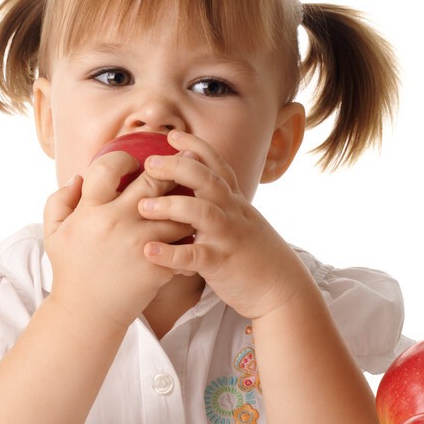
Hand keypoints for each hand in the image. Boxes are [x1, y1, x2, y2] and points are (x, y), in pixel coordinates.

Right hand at [43, 150, 194, 327]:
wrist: (88, 313)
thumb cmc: (72, 269)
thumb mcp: (54, 233)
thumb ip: (60, 200)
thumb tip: (79, 176)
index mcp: (90, 211)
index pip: (110, 167)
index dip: (124, 158)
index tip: (134, 162)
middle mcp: (116, 222)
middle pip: (153, 182)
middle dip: (168, 171)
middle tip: (178, 167)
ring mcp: (139, 243)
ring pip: (176, 211)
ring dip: (185, 203)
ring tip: (192, 197)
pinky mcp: (158, 265)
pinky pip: (184, 241)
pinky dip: (190, 235)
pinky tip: (193, 231)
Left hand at [137, 130, 311, 319]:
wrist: (281, 288)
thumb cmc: (254, 254)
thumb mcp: (241, 219)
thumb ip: (220, 201)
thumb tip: (196, 182)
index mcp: (234, 201)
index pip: (216, 165)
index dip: (195, 147)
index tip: (172, 135)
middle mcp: (232, 213)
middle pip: (206, 179)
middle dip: (177, 167)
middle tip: (149, 163)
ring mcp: (227, 237)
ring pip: (201, 212)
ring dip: (170, 206)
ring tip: (142, 206)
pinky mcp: (221, 263)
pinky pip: (195, 256)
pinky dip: (171, 254)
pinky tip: (149, 251)